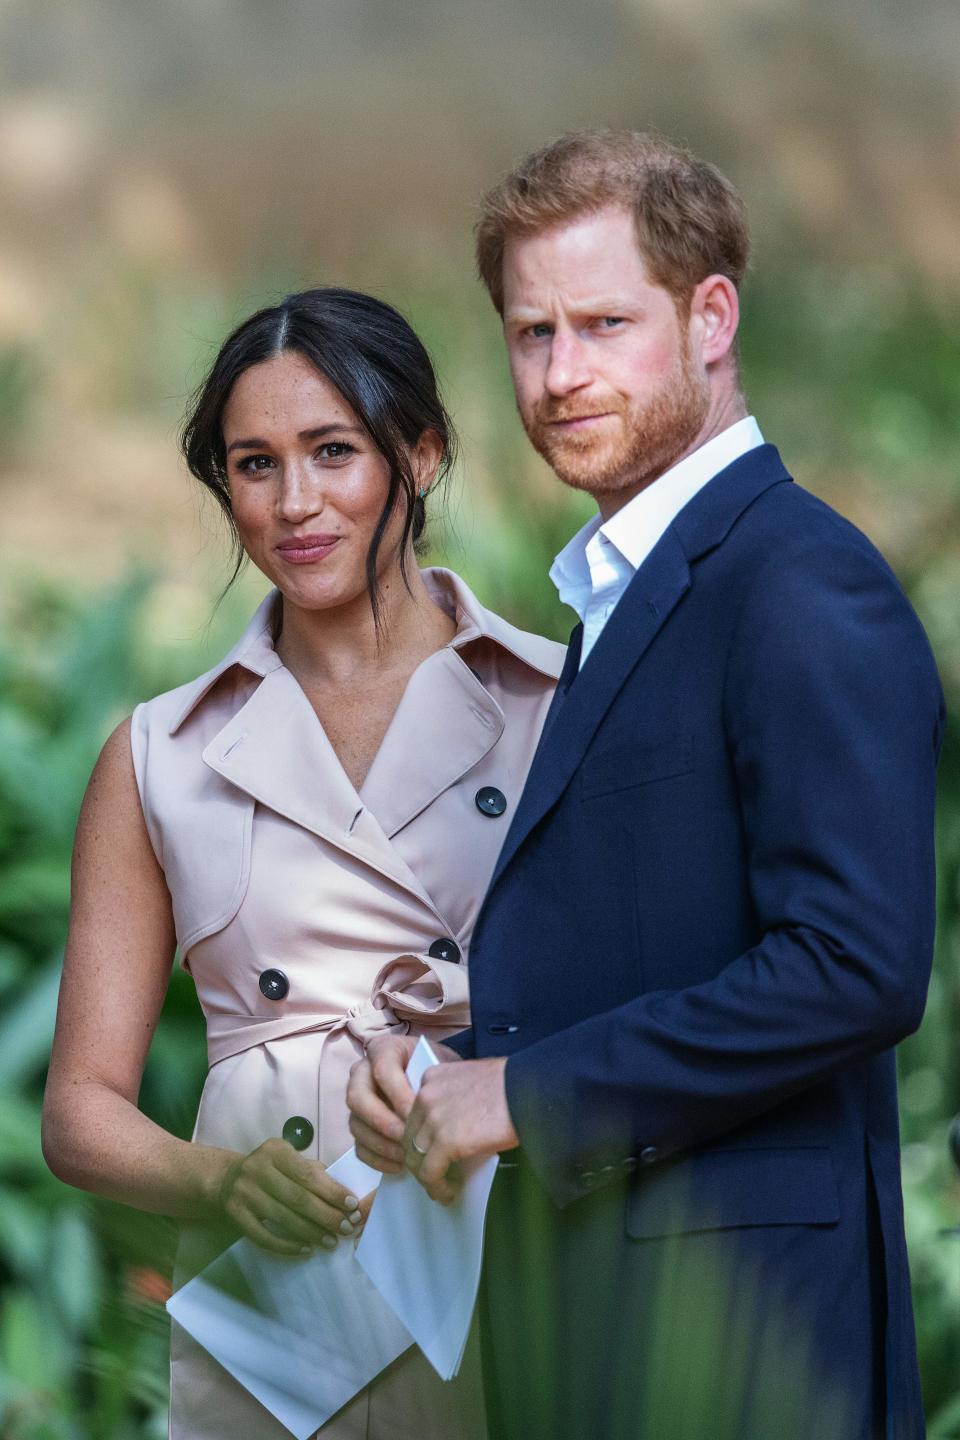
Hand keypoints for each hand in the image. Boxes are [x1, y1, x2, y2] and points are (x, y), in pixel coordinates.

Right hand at [217, 1138, 363, 1255]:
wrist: (226, 1180)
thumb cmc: (269, 1170)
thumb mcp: (288, 1160)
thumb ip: (313, 1172)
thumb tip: (344, 1197)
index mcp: (275, 1150)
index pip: (309, 1174)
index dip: (332, 1191)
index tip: (352, 1205)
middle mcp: (257, 1169)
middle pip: (298, 1197)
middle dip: (326, 1215)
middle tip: (346, 1228)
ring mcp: (244, 1193)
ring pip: (284, 1218)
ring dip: (311, 1232)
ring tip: (331, 1242)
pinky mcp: (235, 1215)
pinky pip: (264, 1236)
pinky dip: (287, 1246)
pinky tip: (306, 1249)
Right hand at [347, 1034, 459, 1172]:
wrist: (440, 1084)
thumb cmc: (441, 1072)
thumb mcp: (442, 1065)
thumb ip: (433, 1079)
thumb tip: (430, 1106)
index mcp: (383, 1049)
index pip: (381, 1068)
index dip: (397, 1092)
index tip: (419, 1111)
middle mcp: (362, 1073)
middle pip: (357, 1097)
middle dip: (382, 1120)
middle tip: (407, 1136)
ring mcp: (358, 1102)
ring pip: (356, 1125)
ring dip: (381, 1144)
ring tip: (408, 1155)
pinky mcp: (361, 1128)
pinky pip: (359, 1147)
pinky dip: (378, 1159)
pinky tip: (400, 1166)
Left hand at [404, 1057, 517, 1203]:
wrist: (529, 1089)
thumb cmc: (512, 1084)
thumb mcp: (472, 1081)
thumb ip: (453, 1099)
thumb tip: (453, 1129)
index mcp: (432, 1077)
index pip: (414, 1114)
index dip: (421, 1137)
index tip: (429, 1152)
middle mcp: (426, 1096)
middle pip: (409, 1137)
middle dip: (420, 1159)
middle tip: (434, 1175)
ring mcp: (433, 1119)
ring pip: (415, 1158)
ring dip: (427, 1177)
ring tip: (441, 1188)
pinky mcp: (445, 1142)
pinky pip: (430, 1173)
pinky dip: (437, 1188)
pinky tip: (447, 1194)